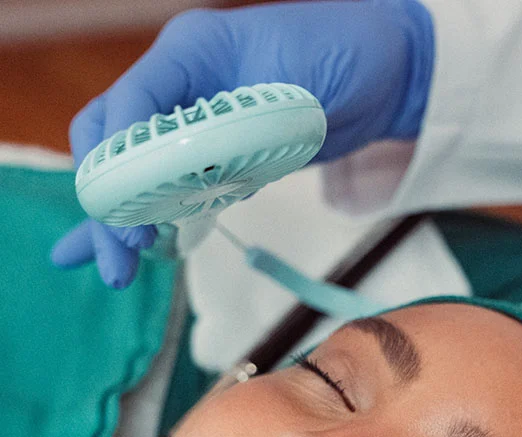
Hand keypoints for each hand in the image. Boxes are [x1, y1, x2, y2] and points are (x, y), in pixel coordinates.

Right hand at [51, 0, 433, 287]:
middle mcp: (179, 85)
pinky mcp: (213, 158)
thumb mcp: (294, 94)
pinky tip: (139, 253)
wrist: (387, 75)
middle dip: (106, 201)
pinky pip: (169, 188)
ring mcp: (193, 123)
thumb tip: (182, 168)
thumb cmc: (346, 60)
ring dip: (118, 219)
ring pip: (133, 170)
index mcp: (190, 53)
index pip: (128, 105)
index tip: (131, 219)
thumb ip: (236, 127)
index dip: (119, 164)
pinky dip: (151, 219)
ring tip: (116, 271)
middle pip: (115, 141)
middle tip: (119, 259)